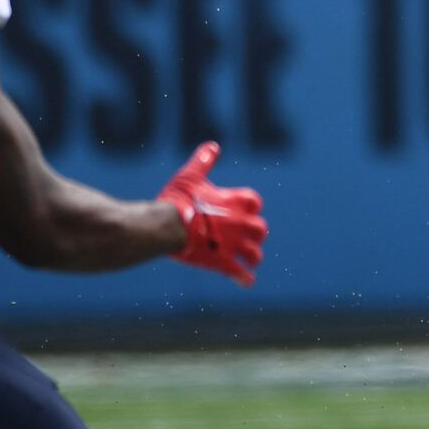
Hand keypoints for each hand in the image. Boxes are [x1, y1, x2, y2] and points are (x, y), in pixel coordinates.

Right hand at [158, 141, 266, 286]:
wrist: (167, 225)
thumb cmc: (177, 199)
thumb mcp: (190, 176)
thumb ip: (203, 162)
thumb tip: (213, 146)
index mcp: (233, 201)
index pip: (254, 202)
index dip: (251, 206)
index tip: (246, 209)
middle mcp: (238, 223)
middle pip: (260, 229)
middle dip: (256, 234)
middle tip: (249, 237)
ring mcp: (232, 243)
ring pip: (254, 253)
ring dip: (253, 256)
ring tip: (249, 260)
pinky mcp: (222, 261)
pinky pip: (239, 273)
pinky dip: (244, 278)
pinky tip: (247, 282)